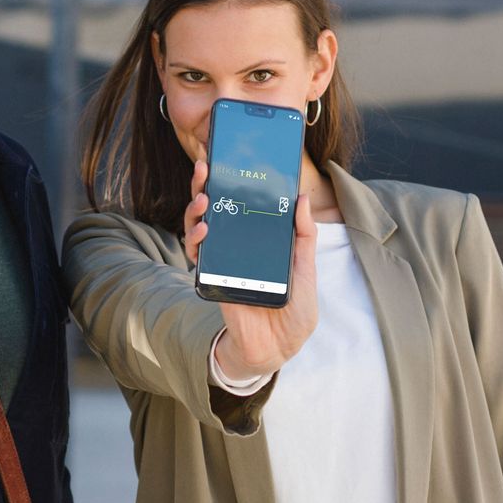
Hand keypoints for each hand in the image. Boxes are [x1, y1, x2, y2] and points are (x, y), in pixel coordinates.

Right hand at [180, 157, 318, 378]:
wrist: (280, 346)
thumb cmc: (295, 308)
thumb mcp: (306, 267)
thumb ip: (303, 235)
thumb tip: (301, 198)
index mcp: (259, 236)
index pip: (241, 201)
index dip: (231, 179)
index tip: (228, 157)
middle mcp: (236, 243)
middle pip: (214, 206)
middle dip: (205, 184)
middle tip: (206, 167)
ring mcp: (222, 259)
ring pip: (199, 225)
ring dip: (196, 208)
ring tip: (204, 198)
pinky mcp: (212, 277)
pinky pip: (197, 254)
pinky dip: (196, 239)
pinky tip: (204, 229)